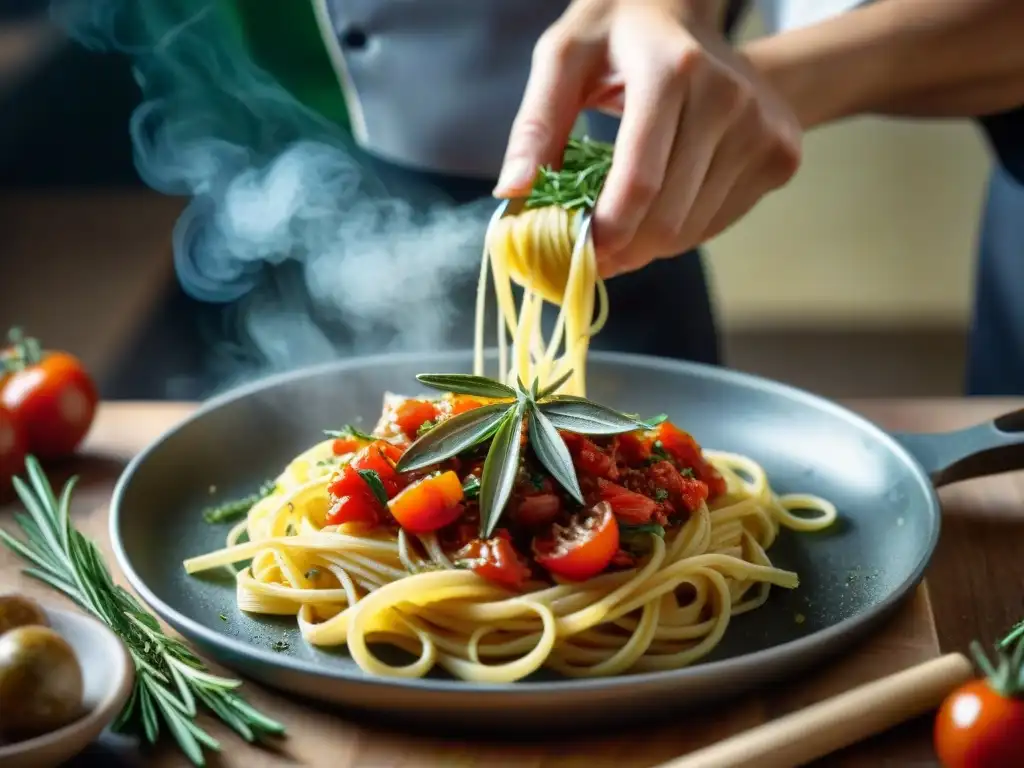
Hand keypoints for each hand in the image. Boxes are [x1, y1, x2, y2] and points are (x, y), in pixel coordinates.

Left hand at [496, 0, 803, 276]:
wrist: (697, 13)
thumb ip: (535, 124)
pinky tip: (659, 205)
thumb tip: (512, 191)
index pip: (640, 180)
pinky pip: (718, 224)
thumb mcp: (565, 58)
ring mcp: (763, 129)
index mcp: (674, 71)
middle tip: (591, 251)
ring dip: (647, 245)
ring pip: (693, 231)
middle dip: (621, 249)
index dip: (605, 231)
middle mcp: (729, 99)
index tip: (576, 251)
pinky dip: (680, 232)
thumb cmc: (621, 35)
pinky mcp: (780, 154)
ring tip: (620, 223)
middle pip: (668, 218)